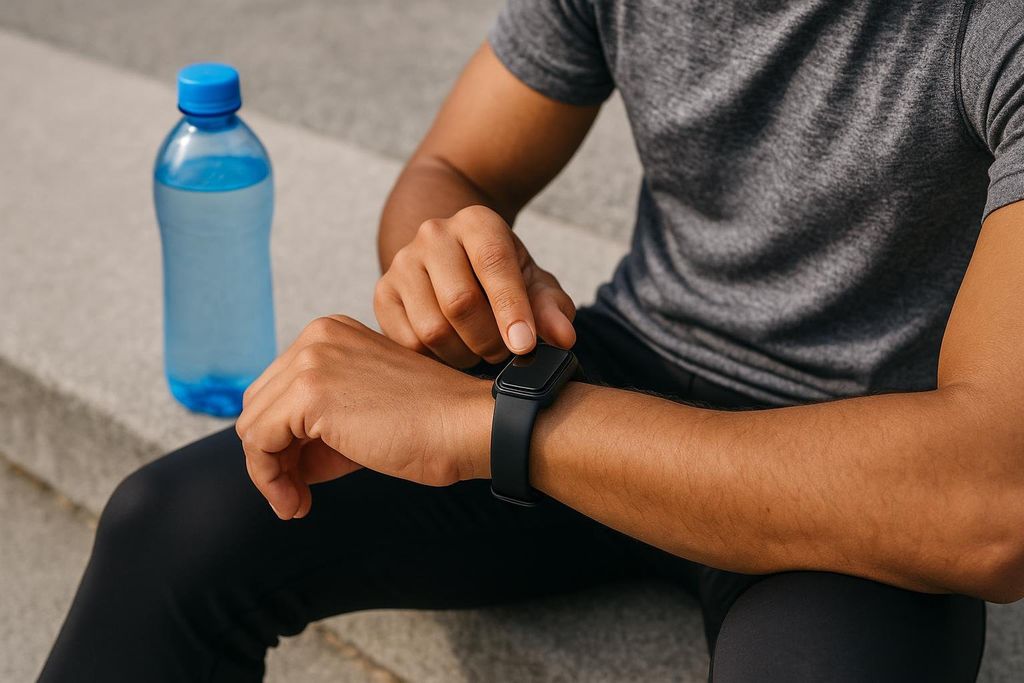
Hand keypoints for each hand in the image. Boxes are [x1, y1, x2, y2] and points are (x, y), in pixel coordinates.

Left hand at [235, 315, 491, 519]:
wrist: (466, 426)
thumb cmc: (429, 426)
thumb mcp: (361, 415)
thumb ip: (316, 427)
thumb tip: (273, 464)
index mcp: (331, 334)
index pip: (278, 390)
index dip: (283, 440)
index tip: (303, 479)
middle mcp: (316, 336)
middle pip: (259, 405)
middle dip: (273, 456)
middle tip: (298, 495)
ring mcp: (310, 360)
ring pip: (253, 425)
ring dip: (269, 473)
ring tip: (296, 503)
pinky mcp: (308, 392)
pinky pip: (258, 443)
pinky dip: (268, 480)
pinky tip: (296, 502)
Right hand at [374, 205, 575, 367]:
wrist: (451, 257)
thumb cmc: (500, 275)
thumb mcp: (533, 282)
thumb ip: (551, 307)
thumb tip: (562, 338)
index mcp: (477, 222)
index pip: (494, 264)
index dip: (512, 310)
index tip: (525, 346)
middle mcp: (434, 234)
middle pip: (460, 302)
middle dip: (489, 340)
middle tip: (503, 352)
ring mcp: (402, 263)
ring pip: (432, 328)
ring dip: (464, 354)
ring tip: (480, 351)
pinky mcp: (383, 293)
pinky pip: (408, 343)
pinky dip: (436, 359)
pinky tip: (453, 350)